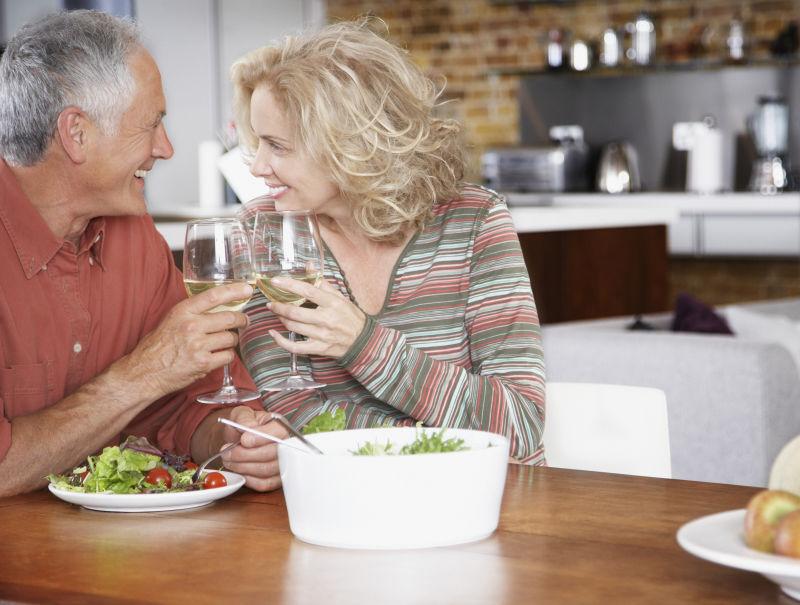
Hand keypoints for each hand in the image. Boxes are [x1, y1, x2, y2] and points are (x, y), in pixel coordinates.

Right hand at [118, 282, 252, 399]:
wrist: (145, 372)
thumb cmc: (157, 346)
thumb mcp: (171, 320)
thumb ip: (192, 313)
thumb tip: (218, 306)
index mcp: (183, 312)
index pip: (214, 296)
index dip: (234, 291)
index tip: (247, 289)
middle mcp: (192, 326)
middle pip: (230, 318)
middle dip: (241, 320)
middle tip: (244, 321)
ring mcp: (198, 345)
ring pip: (231, 338)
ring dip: (231, 341)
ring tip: (223, 342)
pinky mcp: (203, 363)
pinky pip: (228, 356)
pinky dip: (226, 356)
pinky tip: (218, 356)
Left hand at [219, 406, 287, 490]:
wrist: (242, 438)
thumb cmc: (244, 426)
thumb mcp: (241, 414)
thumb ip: (244, 418)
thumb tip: (248, 428)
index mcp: (280, 426)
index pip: (278, 432)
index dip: (260, 438)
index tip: (243, 440)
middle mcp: (286, 445)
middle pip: (271, 453)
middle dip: (245, 455)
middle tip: (227, 452)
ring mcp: (284, 464)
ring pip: (266, 470)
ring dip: (243, 467)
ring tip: (229, 460)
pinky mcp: (276, 479)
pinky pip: (264, 483)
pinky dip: (248, 479)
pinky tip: (239, 470)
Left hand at [267, 277, 365, 358]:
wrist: (363, 341)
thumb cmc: (351, 317)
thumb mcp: (340, 297)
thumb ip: (322, 282)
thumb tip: (309, 265)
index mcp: (332, 303)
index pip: (308, 291)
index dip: (290, 285)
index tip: (276, 281)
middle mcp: (327, 319)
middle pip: (296, 312)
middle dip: (279, 307)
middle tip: (271, 303)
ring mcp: (322, 335)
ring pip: (294, 327)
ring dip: (281, 319)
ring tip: (277, 313)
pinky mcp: (319, 348)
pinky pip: (295, 347)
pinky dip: (281, 341)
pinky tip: (274, 334)